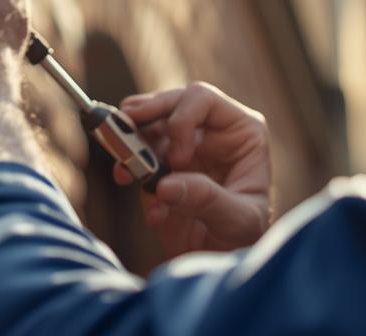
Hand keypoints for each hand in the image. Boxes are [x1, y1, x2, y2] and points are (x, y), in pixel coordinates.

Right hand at [114, 82, 271, 256]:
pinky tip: (150, 211)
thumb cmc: (243, 240)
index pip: (203, 100)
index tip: (175, 157)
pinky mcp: (158, 170)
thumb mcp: (237, 222)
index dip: (181, 118)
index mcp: (240, 132)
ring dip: (130, 145)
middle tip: (121, 128)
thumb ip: (206, 199)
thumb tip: (165, 185)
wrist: (221, 264)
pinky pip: (135, 159)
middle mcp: (210, 133)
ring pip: (147, 126)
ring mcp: (181, 149)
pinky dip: (130, 175)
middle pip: (169, 104)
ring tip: (125, 171)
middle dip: (144, 116)